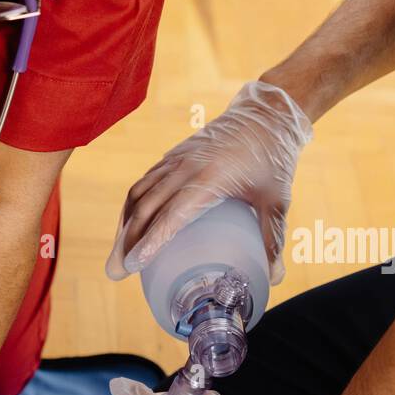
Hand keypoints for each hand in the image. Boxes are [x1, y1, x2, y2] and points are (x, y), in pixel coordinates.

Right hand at [107, 80, 312, 284]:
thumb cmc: (273, 158)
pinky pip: (144, 183)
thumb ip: (272, 240)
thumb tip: (273, 279)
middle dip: (127, 242)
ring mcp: (175, 159)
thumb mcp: (278, 201)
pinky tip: (130, 224)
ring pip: (138, 194)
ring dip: (125, 225)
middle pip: (145, 207)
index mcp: (210, 179)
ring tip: (118, 252)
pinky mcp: (172, 156)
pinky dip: (132, 206)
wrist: (266, 115)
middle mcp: (186, 167)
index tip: (133, 265)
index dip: (150, 242)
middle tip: (116, 271)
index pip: (171, 216)